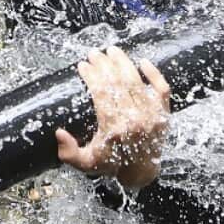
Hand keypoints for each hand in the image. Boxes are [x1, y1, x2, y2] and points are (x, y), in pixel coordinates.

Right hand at [56, 46, 171, 188]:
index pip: (102, 93)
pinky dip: (154, 73)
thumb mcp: (85, 163)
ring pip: (137, 81)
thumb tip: (59, 132)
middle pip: (118, 83)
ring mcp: (152, 113)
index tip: (83, 65)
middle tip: (94, 53)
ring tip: (112, 50)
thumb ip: (69, 152)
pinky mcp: (164, 112)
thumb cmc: (112, 164)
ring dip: (123, 62)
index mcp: (114, 128)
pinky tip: (143, 61)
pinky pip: (162, 88)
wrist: (141, 172)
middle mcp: (135, 118)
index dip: (92, 76)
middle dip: (104, 65)